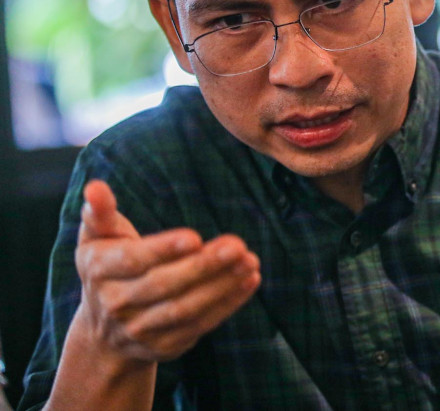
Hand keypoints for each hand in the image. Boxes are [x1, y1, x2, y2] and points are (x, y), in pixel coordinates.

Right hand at [74, 179, 260, 361]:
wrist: (104, 332)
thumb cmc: (108, 266)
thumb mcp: (97, 238)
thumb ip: (100, 212)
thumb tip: (96, 187)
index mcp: (100, 270)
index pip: (133, 260)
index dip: (163, 250)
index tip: (195, 237)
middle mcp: (116, 304)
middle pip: (164, 286)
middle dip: (203, 266)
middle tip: (237, 245)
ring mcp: (140, 330)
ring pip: (186, 309)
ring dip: (222, 285)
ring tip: (250, 261)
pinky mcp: (165, 346)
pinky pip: (201, 324)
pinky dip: (228, 303)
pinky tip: (249, 280)